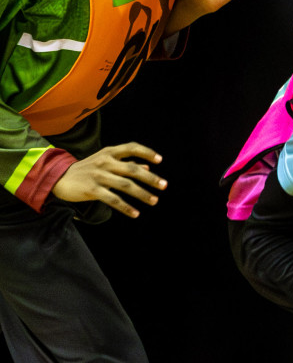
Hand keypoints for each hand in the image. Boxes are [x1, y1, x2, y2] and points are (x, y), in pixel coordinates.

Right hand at [50, 142, 165, 217]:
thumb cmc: (87, 169)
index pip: (131, 148)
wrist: (58, 178)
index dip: (146, 153)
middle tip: (164, 185)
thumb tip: (147, 168)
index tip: (160, 160)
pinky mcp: (91, 189)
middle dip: (150, 178)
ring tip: (154, 201)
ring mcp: (98, 176)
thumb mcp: (104, 162)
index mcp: (109, 153)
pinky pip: (113, 199)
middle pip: (132, 169)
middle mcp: (104, 162)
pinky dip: (126, 207)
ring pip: (125, 185)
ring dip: (142, 194)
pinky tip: (135, 214)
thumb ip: (125, 164)